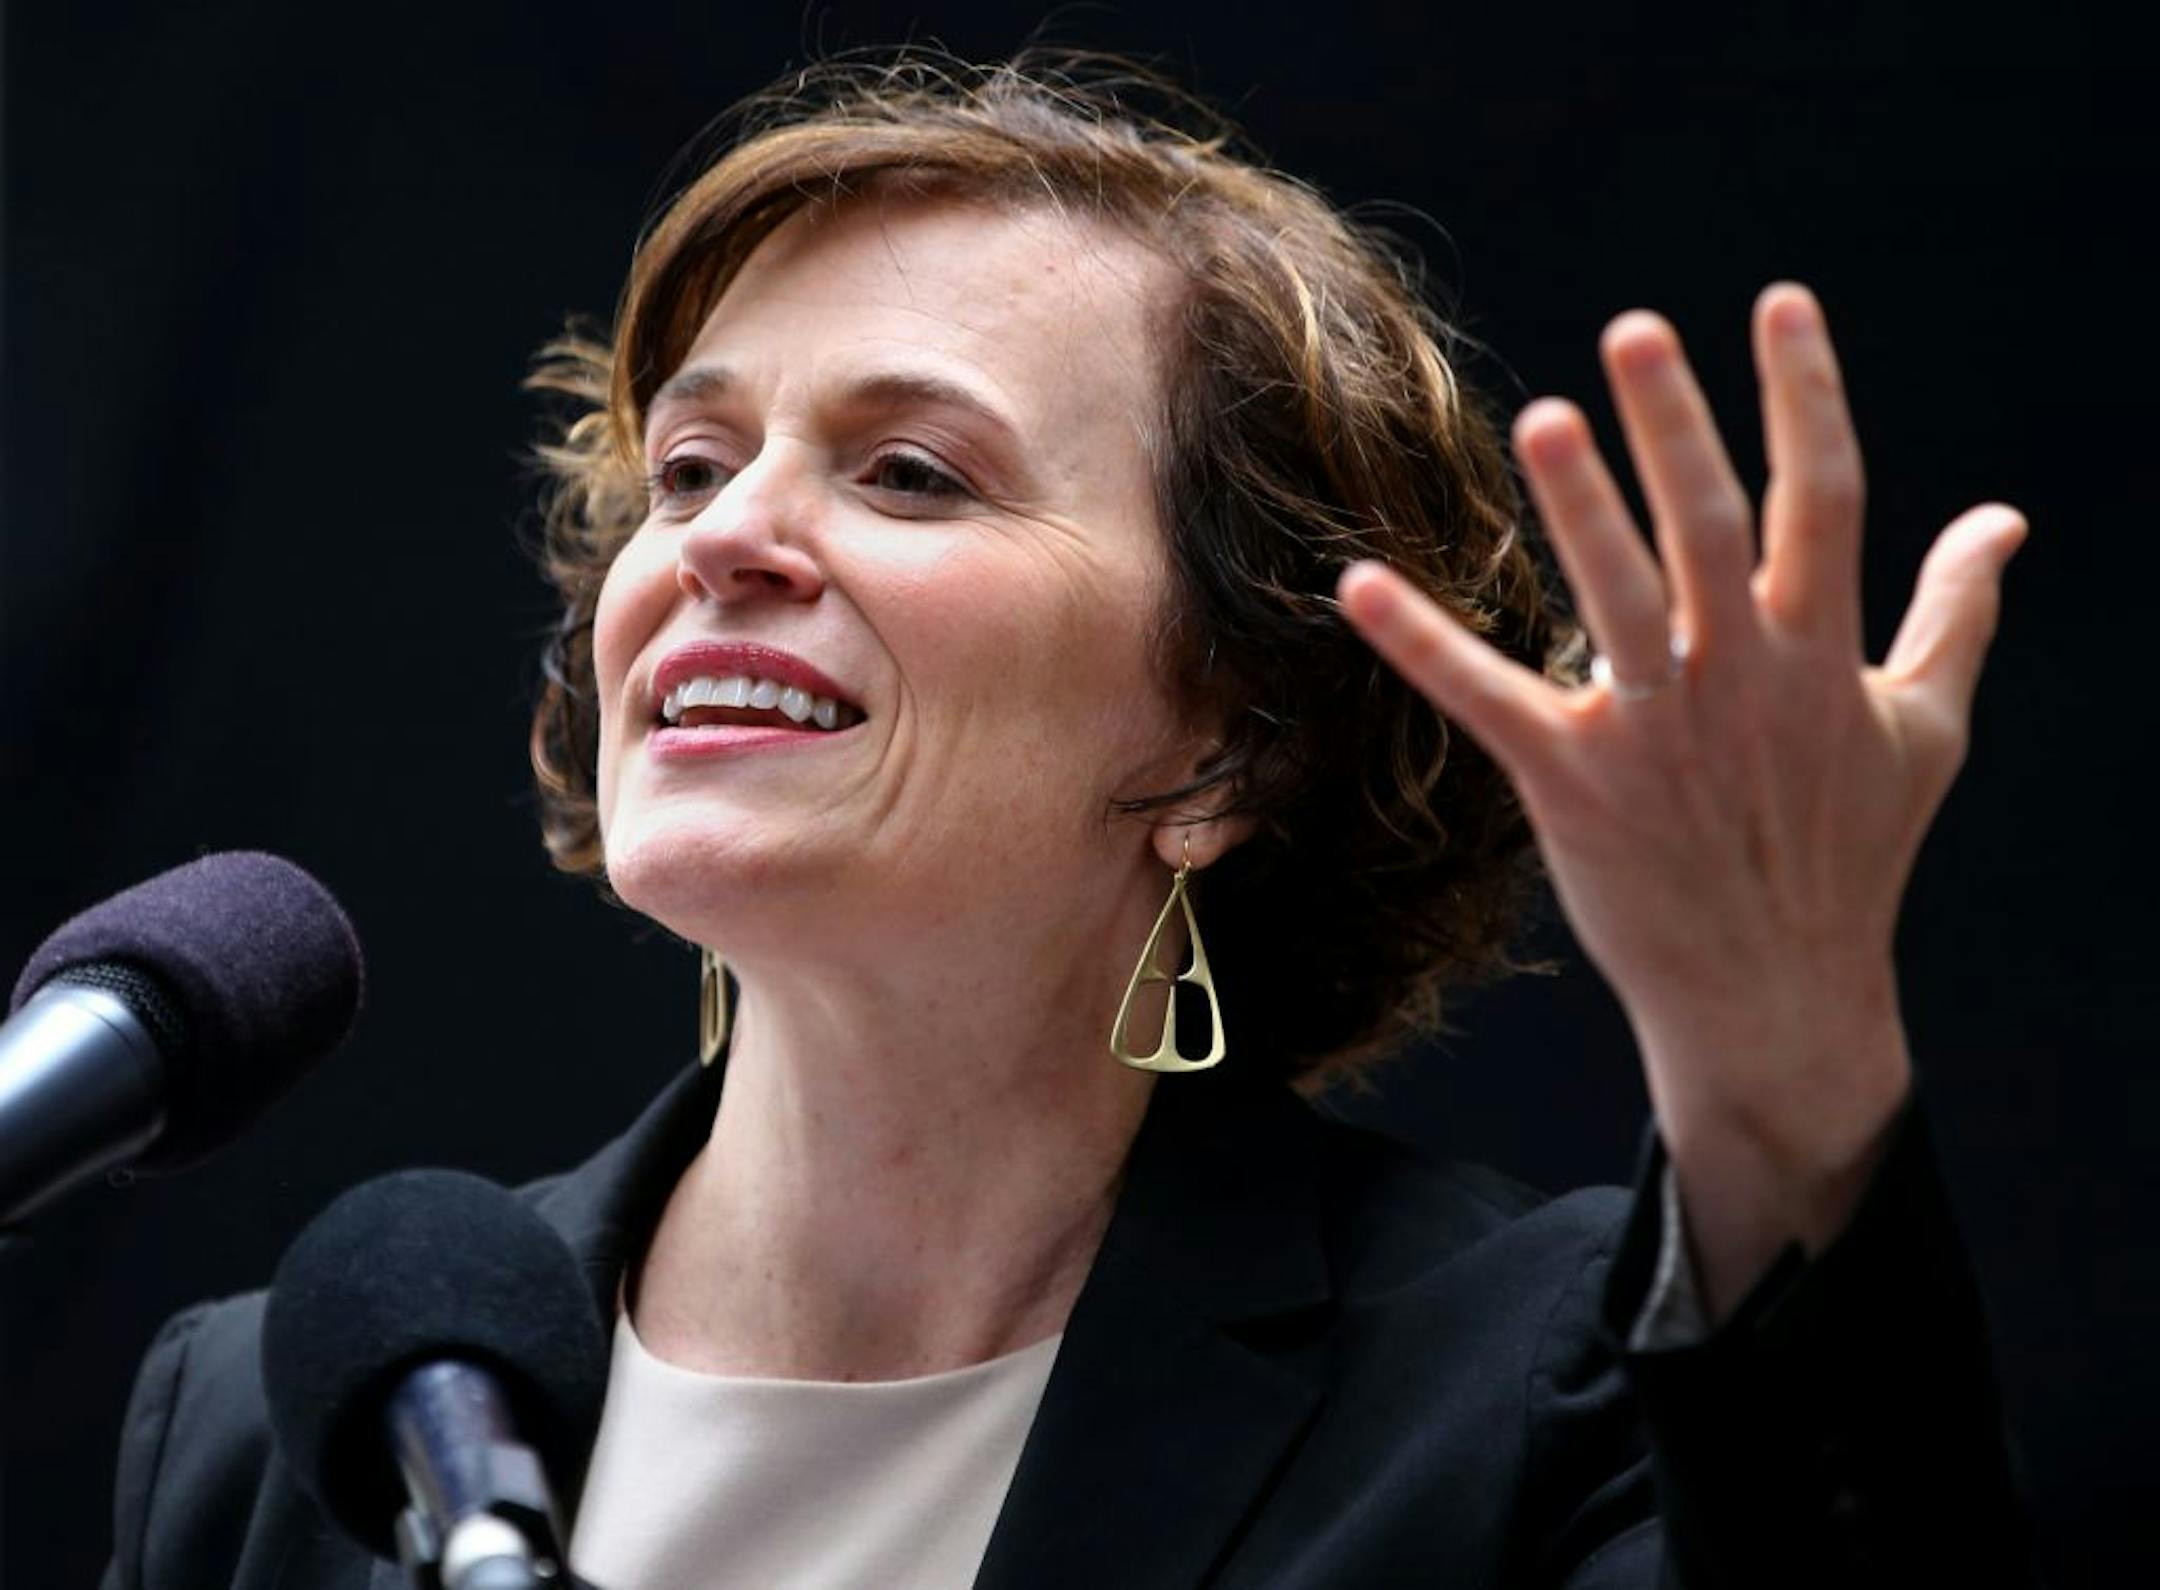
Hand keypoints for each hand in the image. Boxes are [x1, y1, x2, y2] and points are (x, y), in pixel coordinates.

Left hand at [1338, 284, 2025, 1315]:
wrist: (1776, 994)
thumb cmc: (1850, 856)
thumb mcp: (1926, 731)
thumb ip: (1954, 614)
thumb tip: (2003, 521)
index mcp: (1822, 654)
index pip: (1824, 498)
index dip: (1805, 395)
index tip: (1778, 303)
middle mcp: (1742, 679)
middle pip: (1710, 530)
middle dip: (1677, 428)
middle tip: (1635, 332)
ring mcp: (1656, 732)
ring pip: (1617, 598)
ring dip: (1582, 509)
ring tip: (1545, 417)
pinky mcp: (1575, 785)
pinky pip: (1488, 701)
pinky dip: (1421, 644)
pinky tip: (1358, 584)